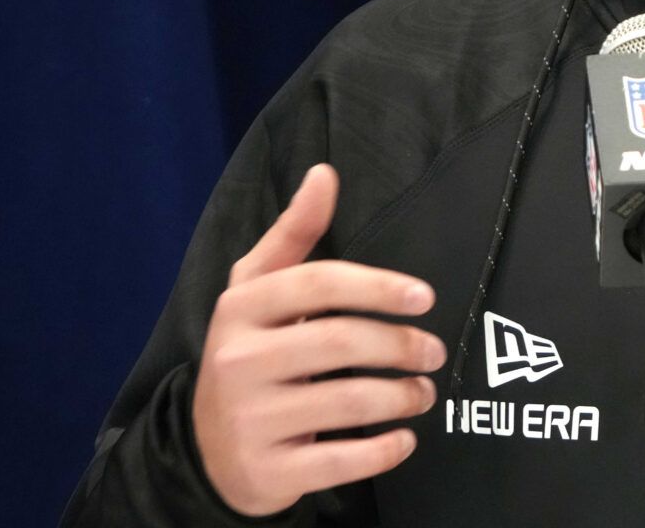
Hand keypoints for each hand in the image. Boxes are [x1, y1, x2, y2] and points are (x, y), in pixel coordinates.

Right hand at [191, 163, 446, 516]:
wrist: (209, 451)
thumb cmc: (251, 354)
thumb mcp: (258, 290)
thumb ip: (295, 233)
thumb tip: (324, 173)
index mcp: (240, 309)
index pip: (318, 284)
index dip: (378, 286)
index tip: (425, 297)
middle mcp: (237, 362)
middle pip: (340, 342)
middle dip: (402, 345)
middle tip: (435, 352)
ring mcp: (249, 421)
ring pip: (348, 403)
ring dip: (403, 396)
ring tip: (425, 392)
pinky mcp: (266, 471)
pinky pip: (340, 462)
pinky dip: (384, 452)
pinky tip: (405, 439)